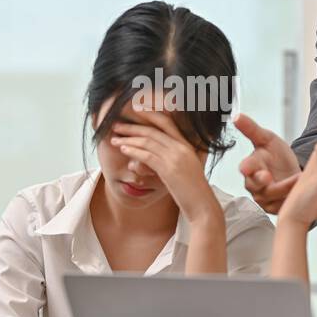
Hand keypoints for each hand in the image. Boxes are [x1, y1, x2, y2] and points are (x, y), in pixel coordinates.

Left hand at [109, 109, 220, 227]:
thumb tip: (154, 157)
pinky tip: (123, 149)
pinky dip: (133, 151)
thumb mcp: (186, 170)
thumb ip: (173, 160)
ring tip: (114, 139)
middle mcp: (182, 148)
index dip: (150, 114)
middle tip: (117, 126)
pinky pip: (147, 155)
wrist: (202, 205)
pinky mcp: (169, 169)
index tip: (135, 111)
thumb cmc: (193, 192)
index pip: (167, 123)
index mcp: (187, 145)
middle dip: (132, 127)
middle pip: (153, 130)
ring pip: (147, 141)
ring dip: (128, 138)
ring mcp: (176, 157)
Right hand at [235, 113, 301, 213]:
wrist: (291, 172)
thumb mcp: (267, 139)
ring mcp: (262, 197)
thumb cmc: (276, 155)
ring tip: (297, 179)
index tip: (247, 167)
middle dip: (262, 181)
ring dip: (284, 188)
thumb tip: (236, 115)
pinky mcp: (273, 208)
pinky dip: (289, 199)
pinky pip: (280, 205)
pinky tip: (298, 193)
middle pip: (255, 185)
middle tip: (268, 176)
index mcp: (250, 166)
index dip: (246, 167)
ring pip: (270, 196)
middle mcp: (253, 184)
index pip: (245, 167)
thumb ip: (251, 129)